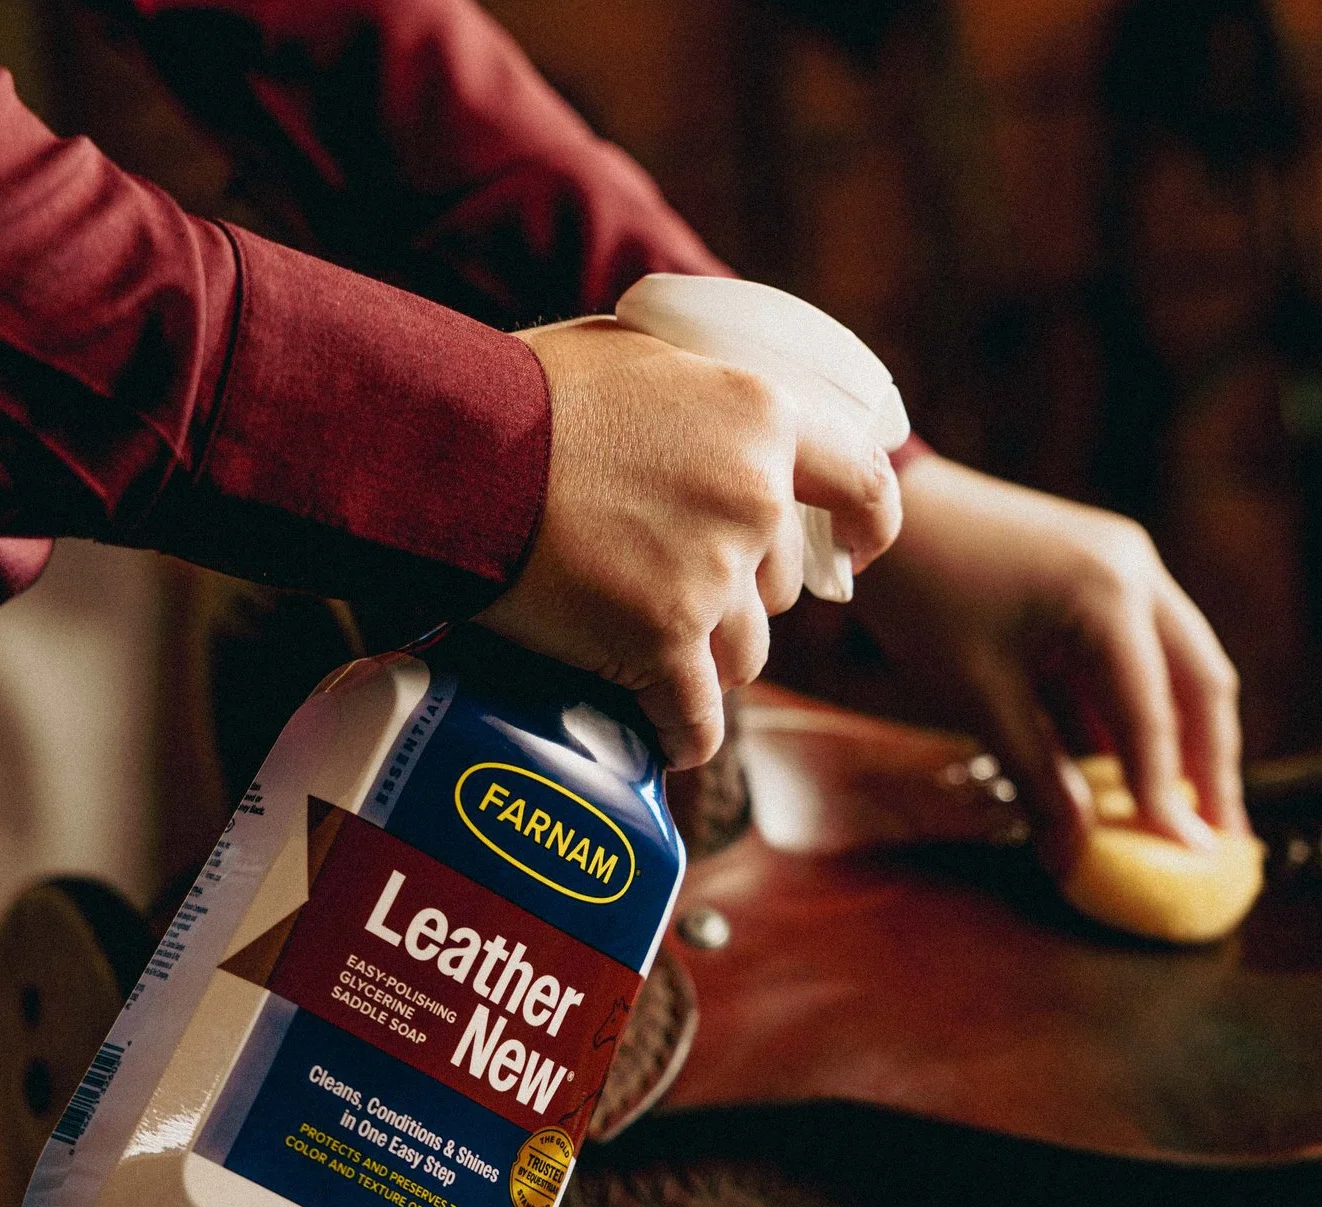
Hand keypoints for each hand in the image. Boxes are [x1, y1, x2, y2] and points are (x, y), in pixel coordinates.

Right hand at [478, 318, 902, 766]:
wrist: (452, 449)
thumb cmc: (524, 392)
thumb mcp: (638, 352)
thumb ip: (696, 392)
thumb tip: (707, 410)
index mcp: (761, 418)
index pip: (863, 483)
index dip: (869, 527)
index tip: (857, 556)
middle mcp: (754, 499)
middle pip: (779, 588)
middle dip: (738, 599)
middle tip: (672, 591)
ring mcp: (711, 574)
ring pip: (743, 657)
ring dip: (703, 663)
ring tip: (645, 653)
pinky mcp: (661, 640)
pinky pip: (695, 717)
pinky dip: (681, 736)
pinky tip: (665, 740)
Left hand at [848, 456, 1243, 871]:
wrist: (883, 515)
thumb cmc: (923, 597)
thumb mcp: (978, 697)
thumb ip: (1038, 777)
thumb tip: (1077, 855)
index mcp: (1109, 595)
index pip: (1154, 714)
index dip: (1170, 792)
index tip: (1188, 856)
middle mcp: (1137, 572)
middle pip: (1201, 684)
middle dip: (1212, 768)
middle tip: (1223, 843)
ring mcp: (1127, 567)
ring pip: (1181, 668)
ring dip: (1185, 741)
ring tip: (1194, 817)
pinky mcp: (1105, 576)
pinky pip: (1143, 654)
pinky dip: (1144, 712)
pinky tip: (1141, 770)